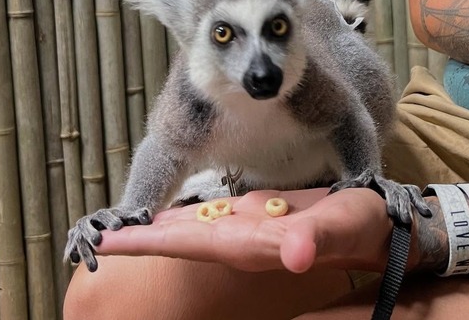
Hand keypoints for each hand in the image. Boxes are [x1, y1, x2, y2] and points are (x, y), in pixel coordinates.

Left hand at [95, 188, 395, 272]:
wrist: (374, 227)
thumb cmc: (361, 227)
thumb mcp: (341, 227)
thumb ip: (316, 239)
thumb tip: (293, 254)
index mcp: (251, 243)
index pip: (187, 244)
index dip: (147, 244)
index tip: (105, 245)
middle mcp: (241, 239)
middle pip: (179, 240)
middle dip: (139, 240)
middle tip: (95, 239)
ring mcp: (247, 229)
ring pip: (192, 229)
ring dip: (156, 228)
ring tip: (120, 228)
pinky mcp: (257, 217)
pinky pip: (212, 217)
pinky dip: (187, 216)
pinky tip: (171, 214)